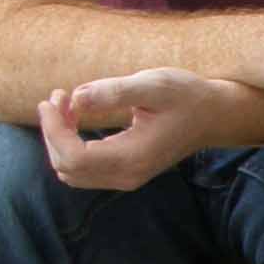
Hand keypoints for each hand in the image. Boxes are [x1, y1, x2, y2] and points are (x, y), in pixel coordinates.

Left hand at [36, 69, 235, 191]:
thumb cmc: (185, 95)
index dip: (54, 130)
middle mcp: (127, 175)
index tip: (51, 100)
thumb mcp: (153, 85)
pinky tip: (76, 116)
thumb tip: (76, 97)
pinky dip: (71, 144)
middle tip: (58, 96)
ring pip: (71, 171)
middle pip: (67, 167)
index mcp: (133, 157)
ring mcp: (126, 178)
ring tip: (65, 103)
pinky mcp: (124, 172)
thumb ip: (114, 91)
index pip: (74, 157)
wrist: (212, 115)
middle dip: (54, 131)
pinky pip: (83, 168)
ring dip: (59, 139)